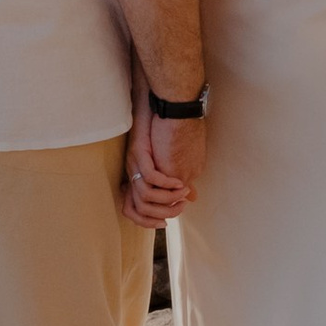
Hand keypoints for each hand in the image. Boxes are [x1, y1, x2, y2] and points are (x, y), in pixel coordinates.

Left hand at [121, 82, 199, 224]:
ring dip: (166, 199)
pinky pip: (150, 177)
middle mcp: (132, 171)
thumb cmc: (172, 129)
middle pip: (138, 208)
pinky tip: (178, 181)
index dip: (149, 221)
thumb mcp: (176, 159)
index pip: (134, 211)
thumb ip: (180, 180)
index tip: (167, 222)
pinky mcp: (140, 152)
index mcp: (138, 174)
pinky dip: (165, 183)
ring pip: (144, 196)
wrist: (166, 103)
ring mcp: (135, 162)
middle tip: (180, 208)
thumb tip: (193, 197)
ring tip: (182, 195)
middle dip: (160, 214)